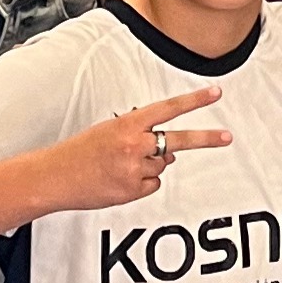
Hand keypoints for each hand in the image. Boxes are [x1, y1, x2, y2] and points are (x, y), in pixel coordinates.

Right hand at [48, 87, 230, 208]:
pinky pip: (152, 184)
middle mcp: (134, 144)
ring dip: (149, 165)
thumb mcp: (109, 131)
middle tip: (226, 137)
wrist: (54, 177)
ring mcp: (135, 168)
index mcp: (127, 124)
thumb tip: (170, 152)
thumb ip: (140, 135)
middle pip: (178, 140)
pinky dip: (142, 183)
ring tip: (120, 166)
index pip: (167, 108)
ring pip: (162, 165)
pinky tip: (120, 179)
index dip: (193, 101)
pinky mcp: (133, 189)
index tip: (215, 93)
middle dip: (205, 139)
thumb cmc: (79, 152)